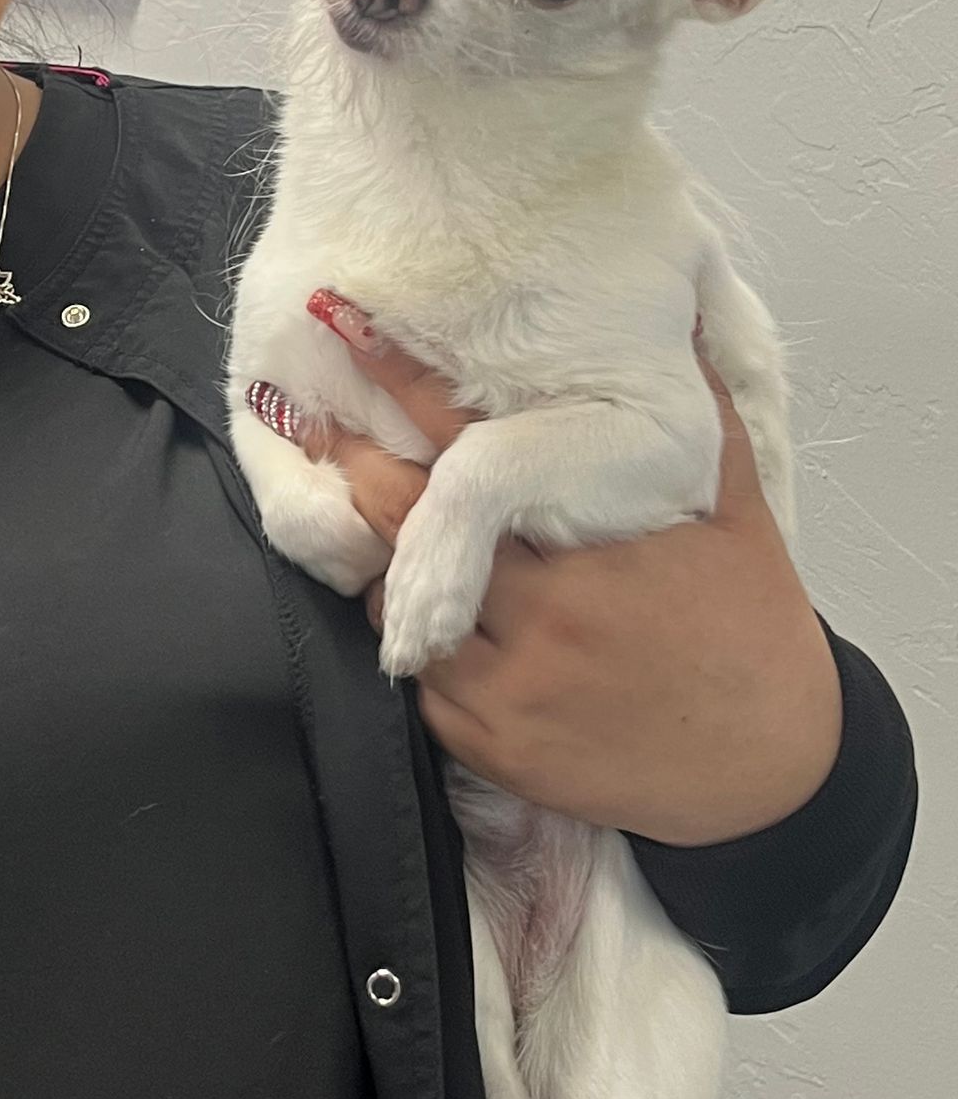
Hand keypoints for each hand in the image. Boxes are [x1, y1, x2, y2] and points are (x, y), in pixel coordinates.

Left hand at [289, 329, 843, 845]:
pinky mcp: (495, 747)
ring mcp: (511, 691)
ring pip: (400, 609)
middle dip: (362, 472)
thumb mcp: (737, 517)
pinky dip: (417, 644)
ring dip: (388, 566)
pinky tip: (429, 619)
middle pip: (410, 530)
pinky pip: (422, 684)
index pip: (475, 457)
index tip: (352, 330)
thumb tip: (679, 326)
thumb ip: (704, 420)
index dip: (407, 390)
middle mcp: (541, 619)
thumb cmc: (750, 632)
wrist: (772, 771)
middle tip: (325, 430)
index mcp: (592, 553)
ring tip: (381, 529)